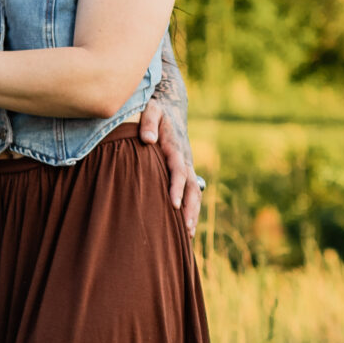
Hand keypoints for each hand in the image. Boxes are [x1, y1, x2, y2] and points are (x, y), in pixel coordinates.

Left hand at [139, 95, 202, 233]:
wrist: (171, 106)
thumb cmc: (156, 110)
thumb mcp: (151, 110)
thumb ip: (149, 122)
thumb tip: (148, 140)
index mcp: (176, 148)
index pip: (178, 171)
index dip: (177, 187)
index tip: (174, 204)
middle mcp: (185, 160)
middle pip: (192, 188)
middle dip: (190, 209)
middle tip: (185, 229)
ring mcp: (187, 166)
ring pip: (194, 193)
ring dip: (193, 213)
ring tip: (188, 235)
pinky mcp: (185, 171)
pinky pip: (191, 193)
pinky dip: (190, 209)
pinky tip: (184, 227)